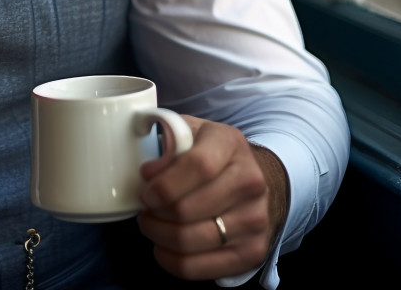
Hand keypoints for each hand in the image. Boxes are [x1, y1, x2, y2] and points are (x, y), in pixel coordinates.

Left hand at [136, 115, 288, 281]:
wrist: (251, 180)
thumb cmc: (209, 153)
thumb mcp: (189, 132)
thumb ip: (166, 142)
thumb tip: (149, 173)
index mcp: (230, 144)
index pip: (198, 166)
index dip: (165, 183)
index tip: (146, 190)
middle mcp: (250, 182)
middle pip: (188, 209)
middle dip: (155, 212)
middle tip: (145, 206)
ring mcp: (255, 220)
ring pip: (190, 240)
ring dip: (159, 234)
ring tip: (151, 222)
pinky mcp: (252, 252)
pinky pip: (198, 268)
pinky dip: (171, 259)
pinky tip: (163, 245)